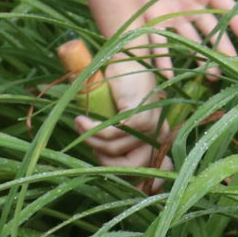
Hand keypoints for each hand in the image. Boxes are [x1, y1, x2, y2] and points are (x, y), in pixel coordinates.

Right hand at [76, 35, 172, 190]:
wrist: (124, 54)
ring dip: (92, 142)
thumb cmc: (119, 83)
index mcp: (156, 134)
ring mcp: (150, 124)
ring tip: (80, 126)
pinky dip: (91, 130)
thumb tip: (105, 164)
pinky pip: (111, 135)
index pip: (151, 170)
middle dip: (104, 162)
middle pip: (131, 168)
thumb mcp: (118, 115)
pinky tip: (81, 121)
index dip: (133, 182)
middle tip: (88, 146)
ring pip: (115, 151)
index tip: (116, 182)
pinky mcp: (138, 114)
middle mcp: (157, 131)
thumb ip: (116, 136)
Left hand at [132, 0, 237, 67]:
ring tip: (209, 76)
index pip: (224, 5)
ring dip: (199, 57)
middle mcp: (190, 5)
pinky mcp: (150, 21)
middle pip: (210, 29)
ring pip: (189, 41)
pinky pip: (159, 44)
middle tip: (233, 64)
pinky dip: (163, 60)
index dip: (234, 19)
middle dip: (222, 47)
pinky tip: (170, 76)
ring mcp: (171, 15)